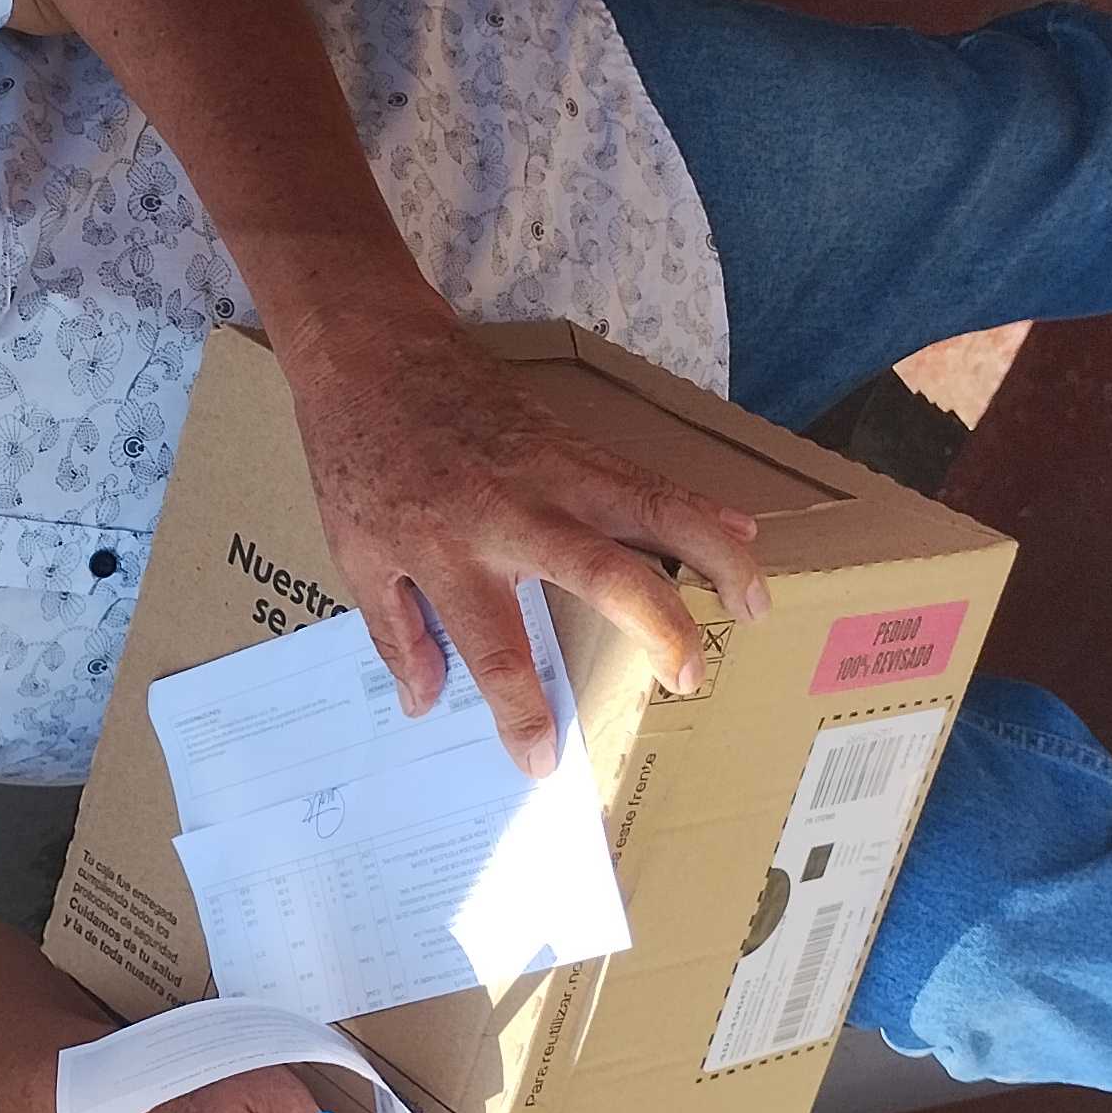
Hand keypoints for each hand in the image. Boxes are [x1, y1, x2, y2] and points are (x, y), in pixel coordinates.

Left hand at [281, 303, 769, 775]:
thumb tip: (424, 703)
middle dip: (660, 630)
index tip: (540, 763)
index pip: (494, 649)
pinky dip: (702, 508)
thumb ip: (394, 631)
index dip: (521, 712)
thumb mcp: (354, 552)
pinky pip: (650, 479)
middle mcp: (515, 514)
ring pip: (654, 510)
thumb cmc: (359, 455)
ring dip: (715, 558)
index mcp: (449, 552)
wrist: (374, 349)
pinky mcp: (578, 443)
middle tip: (689, 677)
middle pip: (606, 573)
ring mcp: (556, 471)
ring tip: (757, 607)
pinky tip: (743, 533)